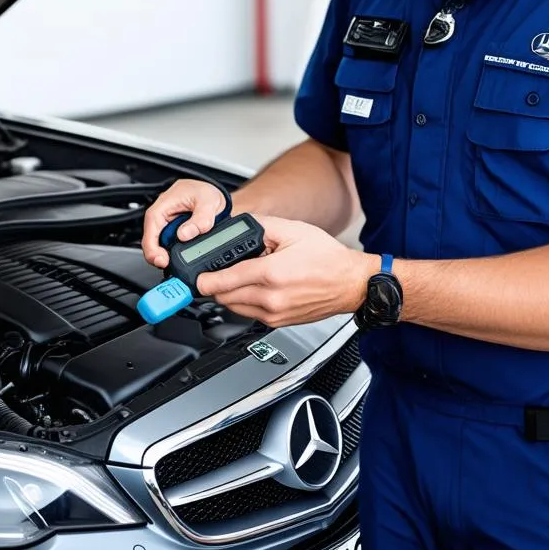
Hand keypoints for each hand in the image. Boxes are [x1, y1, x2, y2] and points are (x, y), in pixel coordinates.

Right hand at [141, 179, 228, 267]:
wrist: (212, 194)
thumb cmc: (205, 192)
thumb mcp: (208, 201)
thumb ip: (200, 218)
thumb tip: (185, 234)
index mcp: (162, 207)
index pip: (150, 233)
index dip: (153, 251)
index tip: (163, 262)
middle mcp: (160, 218)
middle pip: (152, 244)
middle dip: (161, 258)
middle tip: (175, 266)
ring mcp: (166, 227)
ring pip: (161, 248)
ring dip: (169, 256)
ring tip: (183, 261)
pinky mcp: (173, 234)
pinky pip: (170, 247)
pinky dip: (175, 254)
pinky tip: (184, 257)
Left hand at [197, 216, 377, 326]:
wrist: (351, 284)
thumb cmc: (328, 259)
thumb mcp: (293, 230)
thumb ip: (261, 226)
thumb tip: (239, 226)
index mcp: (270, 274)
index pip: (223, 281)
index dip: (204, 279)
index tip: (196, 276)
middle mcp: (270, 299)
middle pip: (223, 298)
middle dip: (215, 285)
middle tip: (215, 272)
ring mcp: (274, 314)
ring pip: (234, 309)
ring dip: (228, 295)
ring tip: (238, 277)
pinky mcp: (279, 323)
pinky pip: (249, 315)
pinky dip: (244, 302)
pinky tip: (255, 287)